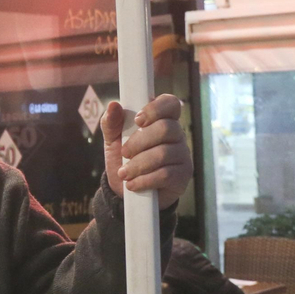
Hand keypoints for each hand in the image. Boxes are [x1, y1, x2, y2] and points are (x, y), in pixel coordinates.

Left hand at [103, 94, 190, 208]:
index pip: (170, 103)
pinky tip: (133, 184)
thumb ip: (111, 122)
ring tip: (124, 173)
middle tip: (124, 153)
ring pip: (164, 154)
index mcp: (161, 119)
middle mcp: (176, 134)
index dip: (156, 109)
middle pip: (166, 128)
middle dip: (139, 142)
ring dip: (138, 165)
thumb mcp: (112, 139)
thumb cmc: (123, 159)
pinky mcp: (183, 175)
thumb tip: (113, 105)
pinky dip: (144, 180)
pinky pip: (166, 174)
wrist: (126, 191)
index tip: (137, 120)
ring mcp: (182, 154)